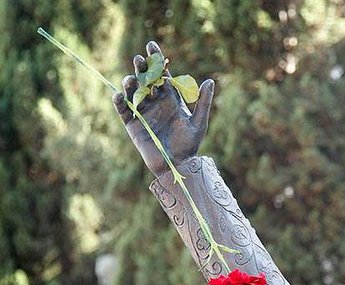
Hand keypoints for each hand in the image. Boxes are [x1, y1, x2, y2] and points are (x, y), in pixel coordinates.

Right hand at [112, 41, 213, 176]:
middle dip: (142, 69)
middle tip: (139, 59)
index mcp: (171, 98)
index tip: (151, 45)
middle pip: (146, 80)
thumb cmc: (190, 144)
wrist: (178, 164)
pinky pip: (124, 110)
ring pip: (133, 92)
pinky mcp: (133, 125)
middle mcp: (156, 102)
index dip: (156, 60)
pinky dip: (120, 102)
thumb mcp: (199, 122)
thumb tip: (210, 80)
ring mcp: (143, 112)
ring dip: (130, 84)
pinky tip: (120, 95)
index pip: (162, 75)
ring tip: (131, 79)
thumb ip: (204, 102)